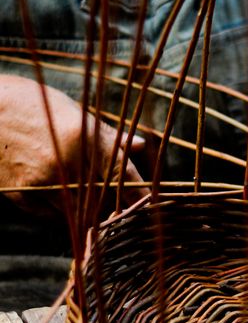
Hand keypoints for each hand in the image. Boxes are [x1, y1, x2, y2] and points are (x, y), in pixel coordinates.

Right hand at [0, 75, 148, 213]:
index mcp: (84, 137)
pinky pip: (53, 217)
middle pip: (105, 200)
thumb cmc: (34, 105)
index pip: (122, 174)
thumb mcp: (73, 112)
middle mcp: (66, 162)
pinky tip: (59, 198)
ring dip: (88, 212)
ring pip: (80, 214)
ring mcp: (42, 182)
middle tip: (120, 208)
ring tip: (85, 200)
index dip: (139, 194)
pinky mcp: (22, 195)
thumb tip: (139, 146)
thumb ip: (107, 136)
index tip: (151, 206)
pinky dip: (62, 213)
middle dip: (115, 206)